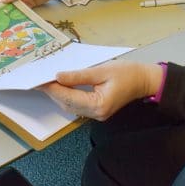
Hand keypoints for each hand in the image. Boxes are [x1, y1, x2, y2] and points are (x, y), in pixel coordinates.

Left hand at [38, 60, 163, 120]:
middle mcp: (97, 113)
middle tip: (39, 80)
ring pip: (71, 106)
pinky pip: (78, 105)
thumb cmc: (128, 73)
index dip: (53, 89)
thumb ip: (79, 76)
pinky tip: (61, 87)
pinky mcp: (98, 110)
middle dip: (53, 92)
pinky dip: (68, 96)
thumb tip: (58, 77)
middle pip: (68, 104)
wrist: (145, 80)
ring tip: (47, 82)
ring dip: (59, 95)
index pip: (69, 97)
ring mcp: (97, 114)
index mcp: (99, 104)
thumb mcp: (102, 71)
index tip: (40, 80)